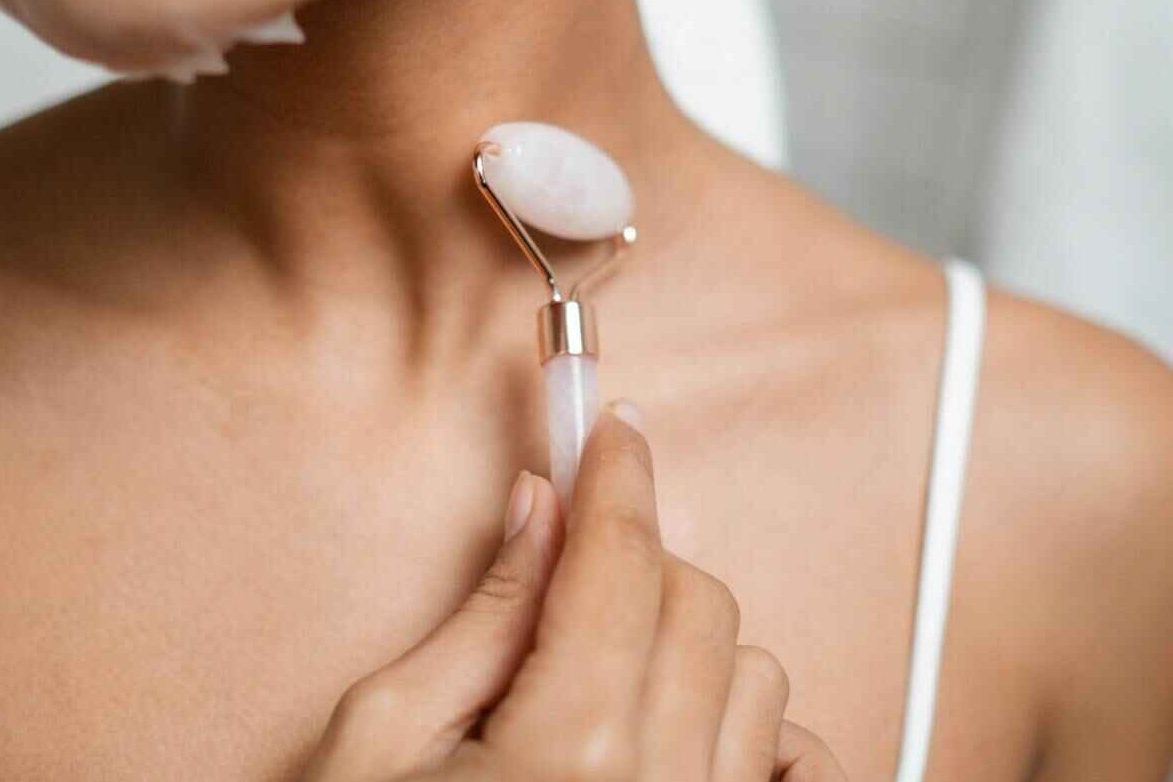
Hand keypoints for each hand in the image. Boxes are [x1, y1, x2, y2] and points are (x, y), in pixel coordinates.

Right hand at [305, 403, 845, 780]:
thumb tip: (537, 508)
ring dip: (688, 642)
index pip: (620, 560)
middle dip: (637, 558)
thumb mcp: (378, 741)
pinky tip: (690, 729)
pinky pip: (798, 767)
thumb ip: (478, 616)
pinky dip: (759, 728)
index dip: (617, 476)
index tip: (613, 428)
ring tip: (606, 671)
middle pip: (698, 601)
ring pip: (757, 672)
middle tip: (571, 570)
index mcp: (564, 753)